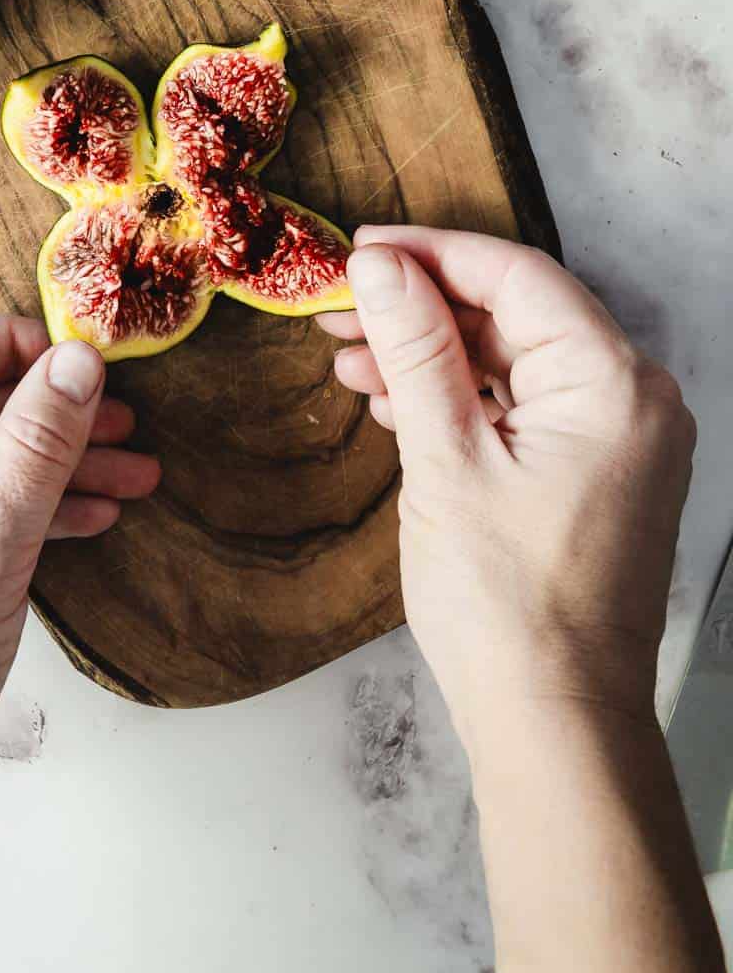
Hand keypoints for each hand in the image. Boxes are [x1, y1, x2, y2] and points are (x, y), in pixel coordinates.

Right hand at [320, 228, 695, 749]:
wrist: (552, 723)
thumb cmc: (506, 605)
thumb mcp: (446, 460)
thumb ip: (415, 349)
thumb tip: (380, 264)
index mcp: (614, 384)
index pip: (516, 276)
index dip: (431, 253)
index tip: (358, 249)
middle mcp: (634, 400)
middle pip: (516, 315)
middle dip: (422, 309)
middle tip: (338, 308)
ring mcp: (619, 440)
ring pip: (514, 362)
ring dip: (432, 357)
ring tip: (350, 364)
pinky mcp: (595, 474)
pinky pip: (524, 408)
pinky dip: (461, 401)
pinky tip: (397, 406)